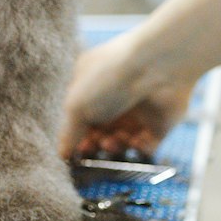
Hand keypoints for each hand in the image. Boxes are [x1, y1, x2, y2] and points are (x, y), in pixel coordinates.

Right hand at [58, 25, 195, 160]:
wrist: (154, 66)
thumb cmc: (109, 77)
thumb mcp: (77, 104)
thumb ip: (69, 132)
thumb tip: (62, 154)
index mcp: (91, 88)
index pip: (81, 118)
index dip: (77, 136)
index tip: (75, 153)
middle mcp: (113, 99)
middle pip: (101, 133)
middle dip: (96, 144)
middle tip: (94, 147)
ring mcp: (136, 111)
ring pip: (122, 141)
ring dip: (115, 146)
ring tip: (112, 141)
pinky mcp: (158, 123)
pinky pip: (147, 145)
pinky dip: (140, 149)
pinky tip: (134, 142)